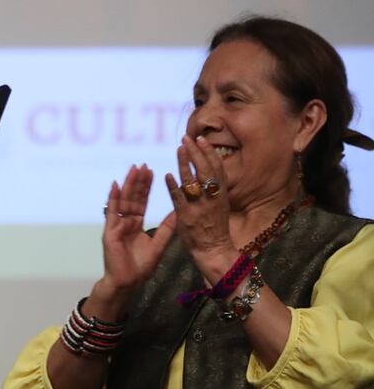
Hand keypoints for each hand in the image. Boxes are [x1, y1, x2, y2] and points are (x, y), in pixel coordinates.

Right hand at [99, 165, 173, 296]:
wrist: (127, 281)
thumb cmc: (140, 267)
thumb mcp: (158, 244)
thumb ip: (167, 228)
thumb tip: (178, 211)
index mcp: (136, 224)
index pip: (141, 201)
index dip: (146, 187)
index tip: (151, 172)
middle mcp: (125, 222)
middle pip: (132, 198)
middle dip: (138, 182)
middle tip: (143, 165)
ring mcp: (116, 225)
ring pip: (123, 201)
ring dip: (128, 185)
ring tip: (133, 169)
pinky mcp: (110, 231)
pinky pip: (111, 212)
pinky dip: (113, 198)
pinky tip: (115, 185)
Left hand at [164, 135, 234, 265]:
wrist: (214, 250)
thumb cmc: (216, 228)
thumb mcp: (220, 205)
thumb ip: (213, 189)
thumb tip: (207, 171)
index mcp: (221, 195)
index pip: (217, 168)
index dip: (209, 153)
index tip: (201, 139)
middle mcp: (212, 198)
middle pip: (205, 170)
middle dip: (196, 152)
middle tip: (187, 138)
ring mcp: (199, 207)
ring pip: (192, 181)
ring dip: (184, 163)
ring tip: (179, 149)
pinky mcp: (187, 216)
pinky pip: (179, 199)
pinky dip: (174, 187)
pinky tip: (167, 176)